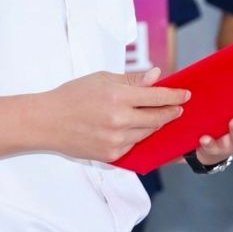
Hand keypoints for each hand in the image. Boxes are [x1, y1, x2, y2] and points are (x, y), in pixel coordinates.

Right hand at [44, 69, 189, 163]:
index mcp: (117, 97)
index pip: (157, 96)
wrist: (46, 122)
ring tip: (159, 116)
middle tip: (177, 108)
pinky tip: (138, 128)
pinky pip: (134, 145)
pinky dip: (138, 136)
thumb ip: (132, 80)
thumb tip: (157, 76)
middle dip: (171, 112)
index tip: (185, 95)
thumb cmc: (72, 96)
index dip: (174, 96)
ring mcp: (116, 140)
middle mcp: (119, 121)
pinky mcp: (111, 155)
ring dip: (156, 124)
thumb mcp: (102, 79)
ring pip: (148, 133)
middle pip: (158, 118)